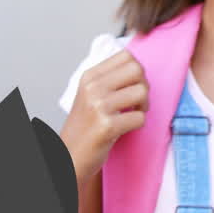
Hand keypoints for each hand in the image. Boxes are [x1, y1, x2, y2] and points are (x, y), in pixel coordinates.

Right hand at [60, 51, 149, 183]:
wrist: (69, 156)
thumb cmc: (84, 127)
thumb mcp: (90, 94)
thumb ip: (109, 78)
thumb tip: (137, 65)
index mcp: (89, 76)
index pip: (126, 56)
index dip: (137, 71)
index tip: (132, 85)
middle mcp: (92, 88)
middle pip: (137, 69)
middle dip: (144, 86)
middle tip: (137, 101)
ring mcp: (98, 106)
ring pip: (142, 92)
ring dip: (143, 106)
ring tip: (132, 114)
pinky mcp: (106, 126)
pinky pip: (140, 118)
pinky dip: (138, 124)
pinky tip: (125, 128)